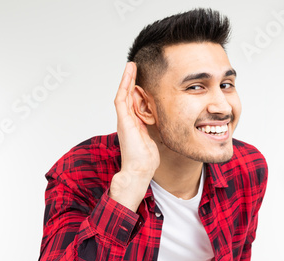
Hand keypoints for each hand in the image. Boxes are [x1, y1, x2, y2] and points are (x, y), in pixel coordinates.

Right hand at [109, 62, 159, 210]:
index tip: (141, 79)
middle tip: (134, 66)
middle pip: (127, 95)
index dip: (136, 90)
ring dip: (126, 79)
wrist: (139, 170)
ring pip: (123, 94)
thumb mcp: (153, 140)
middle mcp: (126, 120)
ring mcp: (124, 120)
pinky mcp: (123, 120)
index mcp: (133, 125)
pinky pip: (122, 98)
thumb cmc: (146, 160)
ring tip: (131, 66)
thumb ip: (153, 130)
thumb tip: (161, 124)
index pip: (133, 103)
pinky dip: (124, 85)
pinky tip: (128, 74)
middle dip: (130, 80)